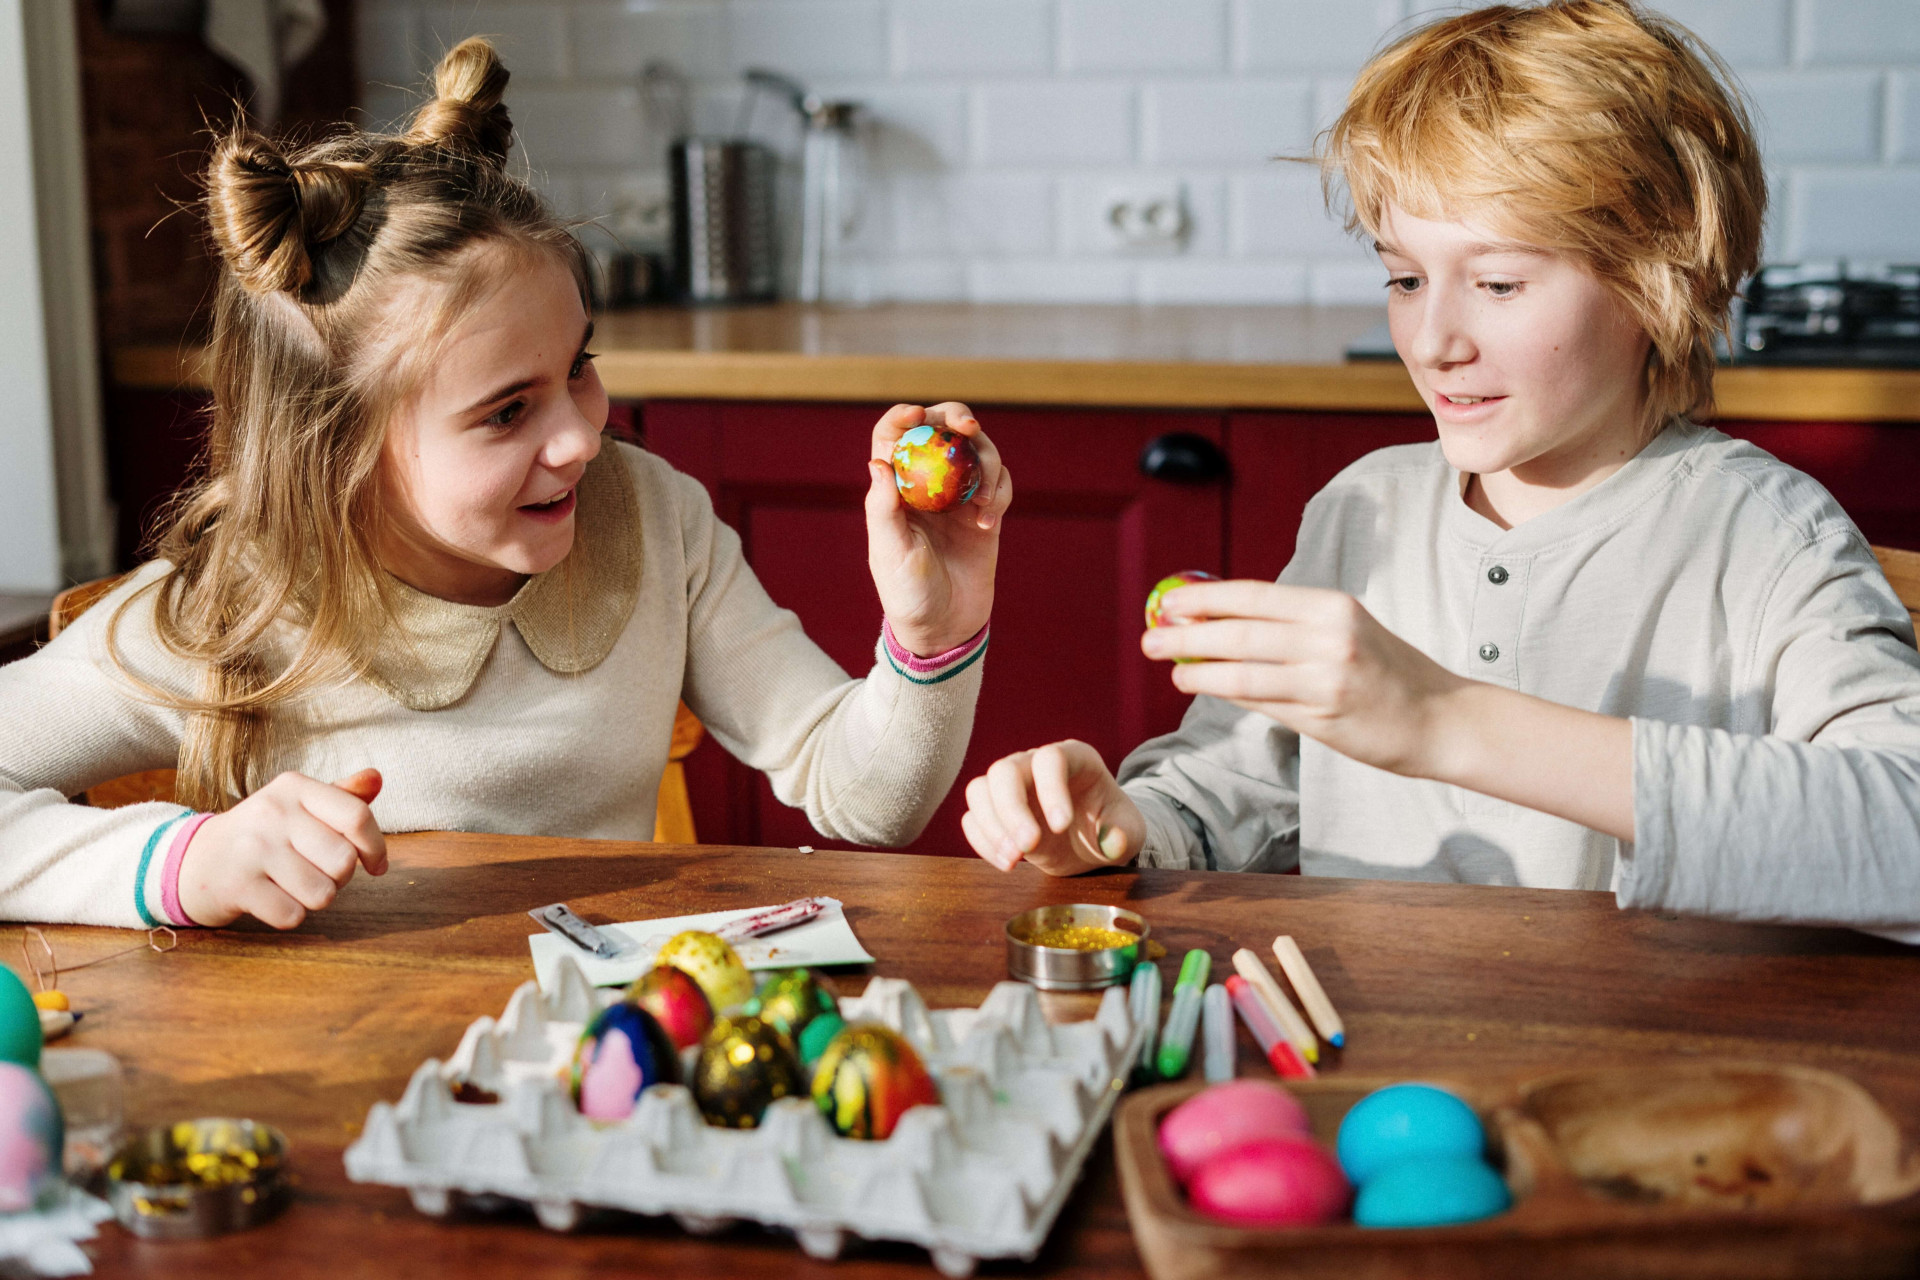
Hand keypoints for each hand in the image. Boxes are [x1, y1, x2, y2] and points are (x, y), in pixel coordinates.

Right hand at [177, 768, 387, 928]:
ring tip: (292, 884)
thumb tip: (377, 778)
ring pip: (322, 894)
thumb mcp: (298, 806)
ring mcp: (252, 848)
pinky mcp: (237, 885)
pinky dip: (289, 915)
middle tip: (316, 872)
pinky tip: (271, 899)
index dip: (376, 847)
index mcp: (294, 787)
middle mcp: (272, 811)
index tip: (376, 865)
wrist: (193, 860)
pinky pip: (292, 915)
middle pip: (344, 861)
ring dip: (314, 898)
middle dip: (340, 878)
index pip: (357, 816)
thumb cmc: (262, 834)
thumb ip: (341, 796)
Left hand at [866, 402, 1011, 655]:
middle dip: (956, 419)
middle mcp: (927, 485)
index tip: (919, 414)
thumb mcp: (890, 552)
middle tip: (968, 428)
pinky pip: (1000, 484)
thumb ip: (884, 508)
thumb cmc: (907, 593)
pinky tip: (989, 523)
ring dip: (987, 464)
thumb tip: (878, 462)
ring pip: (977, 453)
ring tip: (987, 502)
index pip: (895, 437)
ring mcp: (959, 497)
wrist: (945, 628)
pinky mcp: (985, 513)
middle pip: (941, 431)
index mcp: (895, 489)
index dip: (904, 416)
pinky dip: (1001, 493)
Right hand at [960, 740, 1144, 875]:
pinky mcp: (994, 811)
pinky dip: (983, 841)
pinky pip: (973, 818)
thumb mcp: (1130, 831)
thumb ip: (1125, 835)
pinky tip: (1007, 863)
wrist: (1092, 839)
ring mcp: (1011, 786)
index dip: (1051, 790)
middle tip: (1026, 849)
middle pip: (1005, 771)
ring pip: (980, 790)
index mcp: (1074, 758)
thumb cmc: (1111, 826)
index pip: (1050, 759)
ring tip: (1014, 860)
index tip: (1061, 827)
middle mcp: (1035, 764)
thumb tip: (1112, 841)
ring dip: (991, 828)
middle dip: (1011, 811)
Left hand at [1140, 580, 1466, 777]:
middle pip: (1241, 632)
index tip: (1169, 601)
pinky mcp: (1324, 716)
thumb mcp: (1346, 631)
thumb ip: (1289, 626)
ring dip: (1198, 670)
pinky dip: (1226, 692)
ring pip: (1244, 671)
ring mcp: (1327, 678)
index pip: (1254, 596)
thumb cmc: (1387, 673)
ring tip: (1169, 667)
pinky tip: (1202, 687)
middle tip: (1150, 636)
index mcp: (1333, 606)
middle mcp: (1330, 636)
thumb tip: (1218, 622)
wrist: (1441, 718)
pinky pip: (1261, 701)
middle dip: (1188, 634)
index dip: (1206, 598)